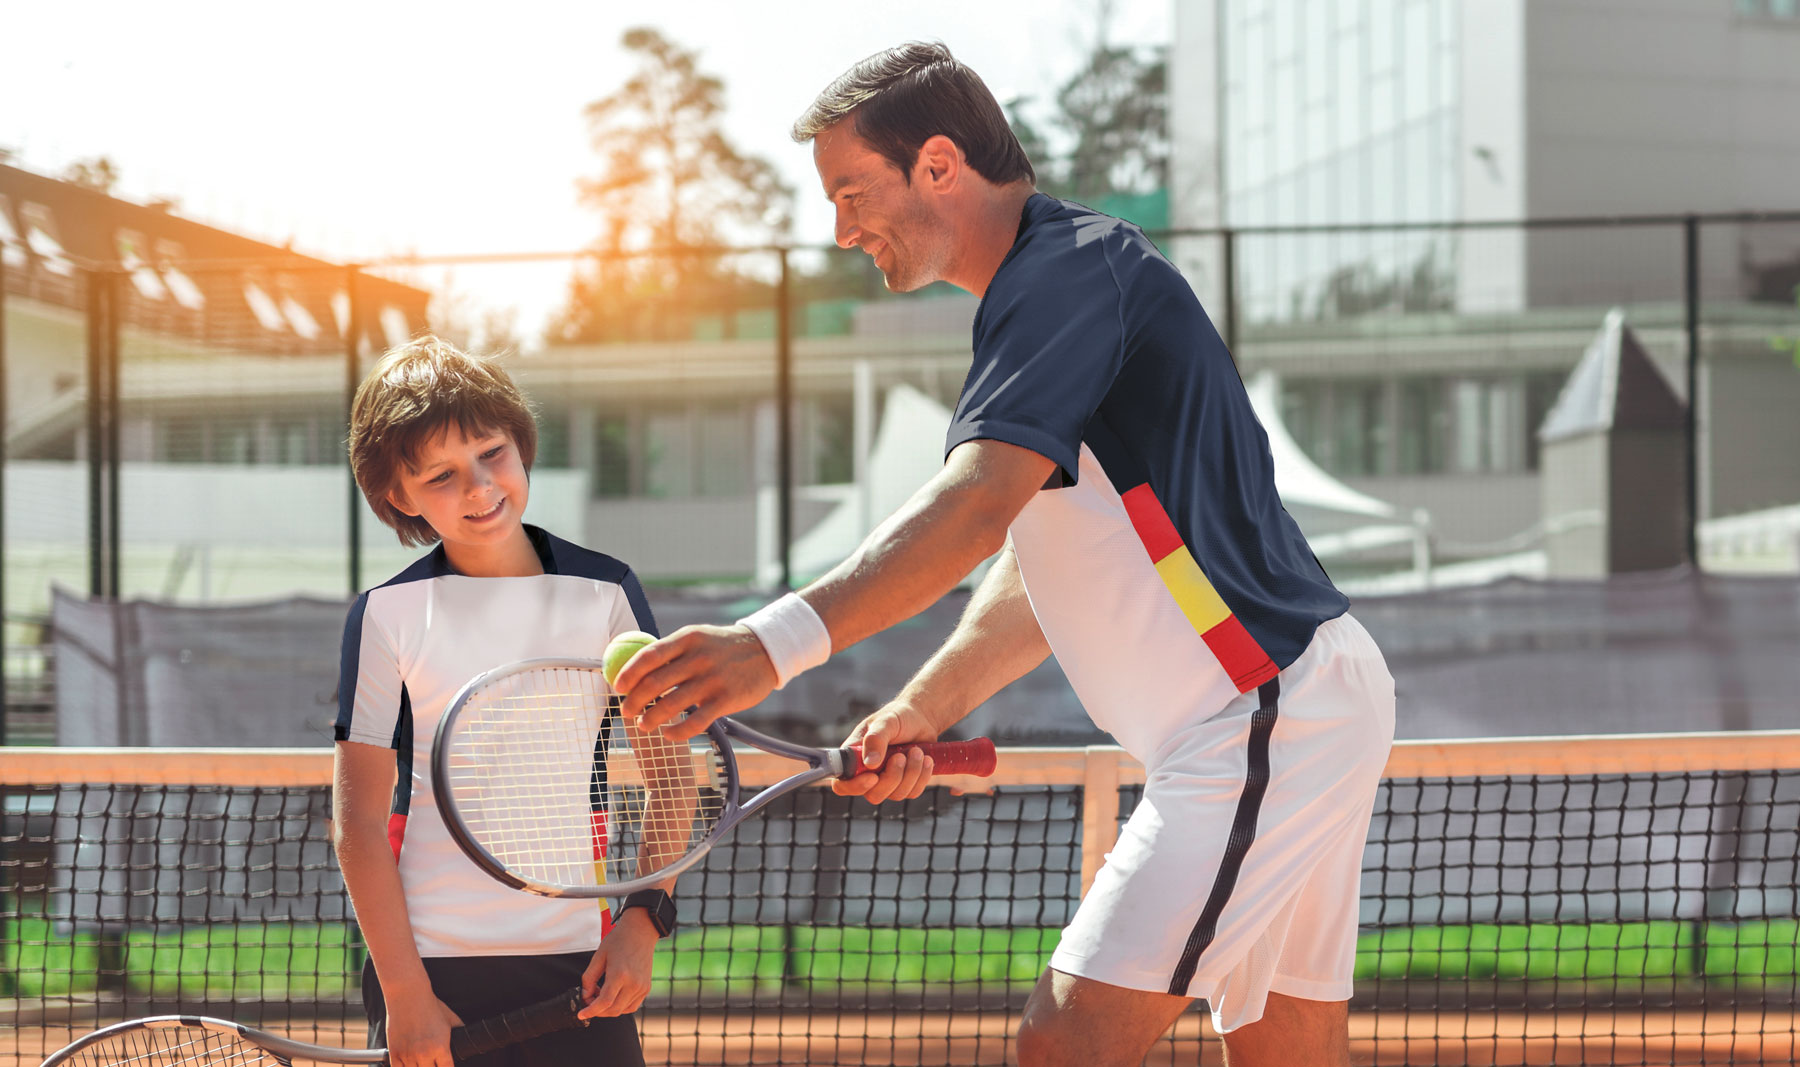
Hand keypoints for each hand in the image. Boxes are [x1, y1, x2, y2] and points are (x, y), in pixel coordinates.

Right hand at [384, 991, 462, 1066]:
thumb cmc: (430, 1006)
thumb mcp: (451, 1019)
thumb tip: (467, 1037)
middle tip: (432, 1063)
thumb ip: (459, 1031)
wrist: (408, 996)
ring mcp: (408, 1055)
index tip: (445, 1065)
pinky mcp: (394, 1053)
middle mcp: (425, 1055)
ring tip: (422, 1063)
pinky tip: (409, 1065)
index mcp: (441, 1048)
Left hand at [579, 908, 660, 1018]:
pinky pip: (631, 1006)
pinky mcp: (646, 988)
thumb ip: (589, 978)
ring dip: (608, 1010)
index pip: (604, 1002)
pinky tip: (613, 997)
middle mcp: (633, 983)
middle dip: (597, 1011)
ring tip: (601, 995)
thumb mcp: (599, 956)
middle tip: (589, 1001)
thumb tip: (585, 996)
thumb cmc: (619, 940)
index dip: (590, 1011)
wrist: (641, 931)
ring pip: (622, 1011)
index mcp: (620, 974)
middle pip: (612, 1010)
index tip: (581, 1014)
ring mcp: (642, 987)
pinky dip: (620, 1007)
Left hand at [614, 624, 779, 741]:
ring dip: (651, 719)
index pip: (649, 656)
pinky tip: (669, 733)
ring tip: (644, 724)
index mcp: (687, 639)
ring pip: (671, 705)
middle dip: (634, 701)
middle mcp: (698, 658)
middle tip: (626, 711)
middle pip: (655, 683)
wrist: (766, 651)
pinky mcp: (726, 700)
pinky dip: (676, 731)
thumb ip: (670, 651)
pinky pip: (695, 722)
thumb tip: (633, 666)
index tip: (618, 687)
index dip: (628, 673)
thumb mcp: (697, 637)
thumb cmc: (722, 647)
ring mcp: (713, 680)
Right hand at [833, 702, 942, 803]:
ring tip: (917, 751)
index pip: (842, 784)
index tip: (873, 776)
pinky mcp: (905, 785)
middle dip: (892, 777)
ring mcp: (886, 782)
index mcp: (854, 758)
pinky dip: (922, 776)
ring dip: (911, 773)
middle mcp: (867, 773)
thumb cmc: (898, 717)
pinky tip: (926, 759)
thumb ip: (875, 739)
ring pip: (896, 794)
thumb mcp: (886, 721)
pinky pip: (913, 792)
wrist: (920, 720)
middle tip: (901, 756)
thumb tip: (870, 763)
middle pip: (873, 794)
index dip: (854, 786)